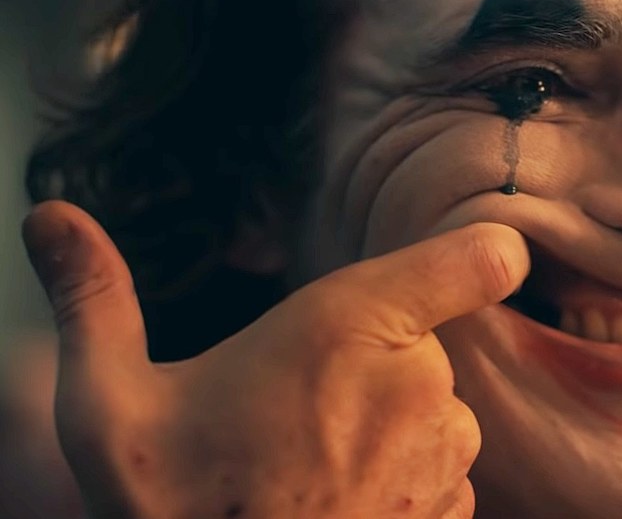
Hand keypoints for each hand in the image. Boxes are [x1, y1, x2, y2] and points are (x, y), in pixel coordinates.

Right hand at [22, 201, 528, 518]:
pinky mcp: (450, 513)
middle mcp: (419, 384)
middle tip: (293, 412)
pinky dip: (403, 478)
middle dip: (372, 363)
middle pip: (423, 341)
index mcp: (351, 325)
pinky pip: (442, 470)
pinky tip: (336, 500)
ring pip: (434, 408)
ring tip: (307, 465)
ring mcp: (443, 455)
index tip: (481, 259)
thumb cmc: (168, 505)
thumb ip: (94, 298)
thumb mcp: (108, 400)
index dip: (486, 252)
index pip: (479, 259)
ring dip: (389, 425)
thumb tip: (50, 216)